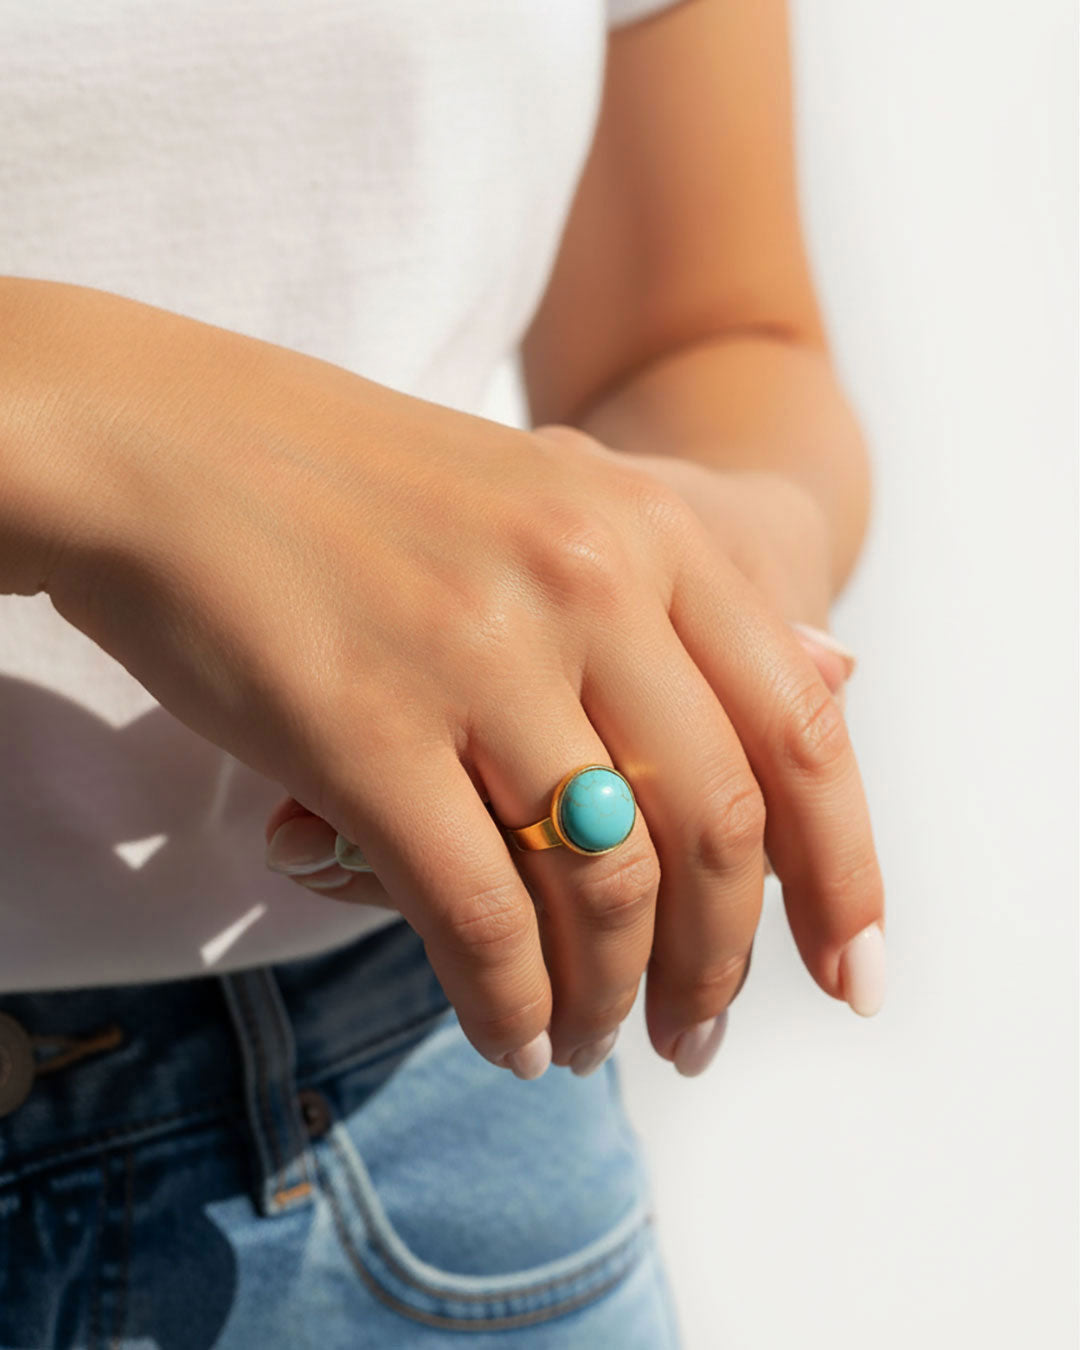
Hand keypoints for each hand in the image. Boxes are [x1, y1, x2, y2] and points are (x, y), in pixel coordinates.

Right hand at [264, 431, 862, 995]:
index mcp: (645, 529)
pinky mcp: (365, 733)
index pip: (798, 731)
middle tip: (697, 1037)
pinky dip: (509, 999)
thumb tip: (843, 675)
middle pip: (715, 828)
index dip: (842, 874)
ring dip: (612, 995)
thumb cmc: (358, 482)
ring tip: (595, 1040)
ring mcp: (477, 657)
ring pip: (601, 888)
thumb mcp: (553, 496)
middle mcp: (586, 584)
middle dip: (721, 964)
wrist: (163, 439)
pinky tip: (513, 1035)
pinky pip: (478, 913)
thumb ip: (691, 596)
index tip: (851, 976)